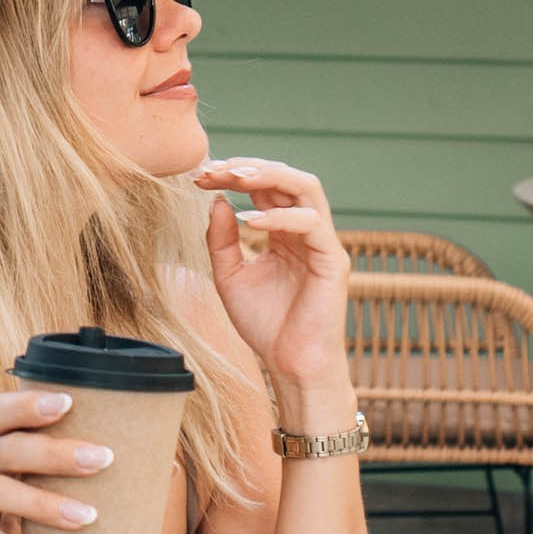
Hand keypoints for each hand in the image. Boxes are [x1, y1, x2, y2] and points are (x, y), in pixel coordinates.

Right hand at [0, 389, 115, 533]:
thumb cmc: (19, 489)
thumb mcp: (29, 467)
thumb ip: (73, 455)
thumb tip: (166, 465)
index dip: (28, 405)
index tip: (69, 402)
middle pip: (9, 450)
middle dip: (56, 454)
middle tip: (104, 459)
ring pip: (0, 494)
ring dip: (46, 505)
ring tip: (89, 516)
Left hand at [195, 156, 352, 402]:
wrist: (290, 365)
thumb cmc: (265, 324)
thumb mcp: (229, 277)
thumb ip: (221, 240)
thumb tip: (216, 199)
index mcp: (283, 231)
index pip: (262, 188)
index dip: (232, 175)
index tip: (199, 176)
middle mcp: (305, 230)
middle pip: (284, 178)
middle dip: (247, 168)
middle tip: (213, 169)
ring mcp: (322, 242)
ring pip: (305, 187)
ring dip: (268, 176)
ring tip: (234, 178)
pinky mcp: (333, 259)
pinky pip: (311, 224)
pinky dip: (279, 217)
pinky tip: (248, 223)